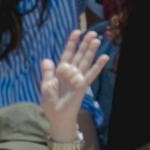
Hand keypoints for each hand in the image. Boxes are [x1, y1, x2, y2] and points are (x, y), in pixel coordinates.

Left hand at [38, 26, 108, 140]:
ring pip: (85, 61)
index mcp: (60, 71)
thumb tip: (47, 59)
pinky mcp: (82, 86)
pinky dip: (97, 66)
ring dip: (91, 51)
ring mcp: (77, 78)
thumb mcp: (45, 85)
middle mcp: (71, 73)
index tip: (77, 32)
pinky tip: (104, 57)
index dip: (72, 43)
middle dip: (85, 43)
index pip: (68, 53)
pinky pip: (91, 74)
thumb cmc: (50, 103)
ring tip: (97, 40)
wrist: (56, 117)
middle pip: (79, 55)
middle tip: (92, 32)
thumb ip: (47, 72)